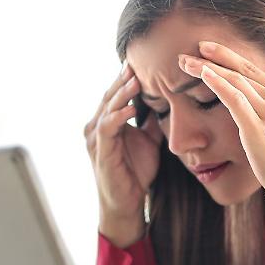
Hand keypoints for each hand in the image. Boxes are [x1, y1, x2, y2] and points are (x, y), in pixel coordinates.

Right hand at [84, 62, 162, 246]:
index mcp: (107, 122)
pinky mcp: (100, 151)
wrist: (127, 203)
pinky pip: (108, 128)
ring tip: (135, 78)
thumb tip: (168, 102)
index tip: (144, 61)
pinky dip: (119, 116)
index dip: (128, 78)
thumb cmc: (136, 173)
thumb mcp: (150, 141)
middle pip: (109, 95)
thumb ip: (153, 122)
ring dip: (121, 93)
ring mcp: (96, 138)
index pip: (117, 93)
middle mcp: (97, 126)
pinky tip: (131, 108)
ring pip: (107, 107)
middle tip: (136, 60)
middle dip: (123, 78)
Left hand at [178, 41, 264, 239]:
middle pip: (242, 71)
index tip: (208, 49)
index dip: (230, 56)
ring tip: (186, 62)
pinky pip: (235, 101)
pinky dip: (218, 84)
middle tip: (192, 47)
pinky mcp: (258, 131)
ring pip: (236, 82)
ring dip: (208, 69)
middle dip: (215, 57)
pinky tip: (203, 75)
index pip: (253, 70)